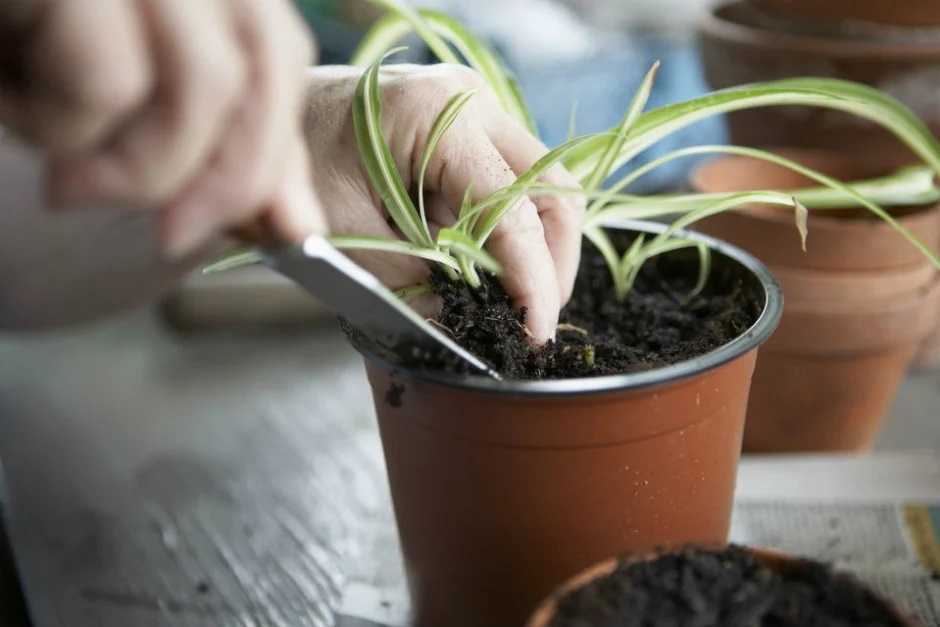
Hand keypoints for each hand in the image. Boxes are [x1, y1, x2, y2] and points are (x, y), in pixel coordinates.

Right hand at [0, 0, 324, 257]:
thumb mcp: (120, 92)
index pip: (277, 48)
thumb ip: (213, 143)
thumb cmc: (11, 44)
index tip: (281, 229)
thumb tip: (293, 220)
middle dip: (230, 173)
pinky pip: (106, 78)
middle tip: (175, 235)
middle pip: (262, 58)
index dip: (280, 145)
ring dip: (137, 162)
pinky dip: (64, 124)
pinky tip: (16, 105)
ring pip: (200, 79)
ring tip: (67, 173)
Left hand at [303, 64, 584, 342]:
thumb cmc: (293, 160)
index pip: (512, 209)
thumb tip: (463, 319)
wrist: (267, 114)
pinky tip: (487, 268)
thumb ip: (409, 280)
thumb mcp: (343, 231)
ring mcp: (475, 109)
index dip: (532, 279)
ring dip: (534, 248)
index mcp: (437, 114)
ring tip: (511, 299)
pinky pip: (512, 185)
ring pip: (541, 188)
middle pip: (553, 189)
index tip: (534, 332)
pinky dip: (509, 232)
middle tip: (533, 319)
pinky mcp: (469, 129)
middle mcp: (471, 100)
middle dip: (552, 263)